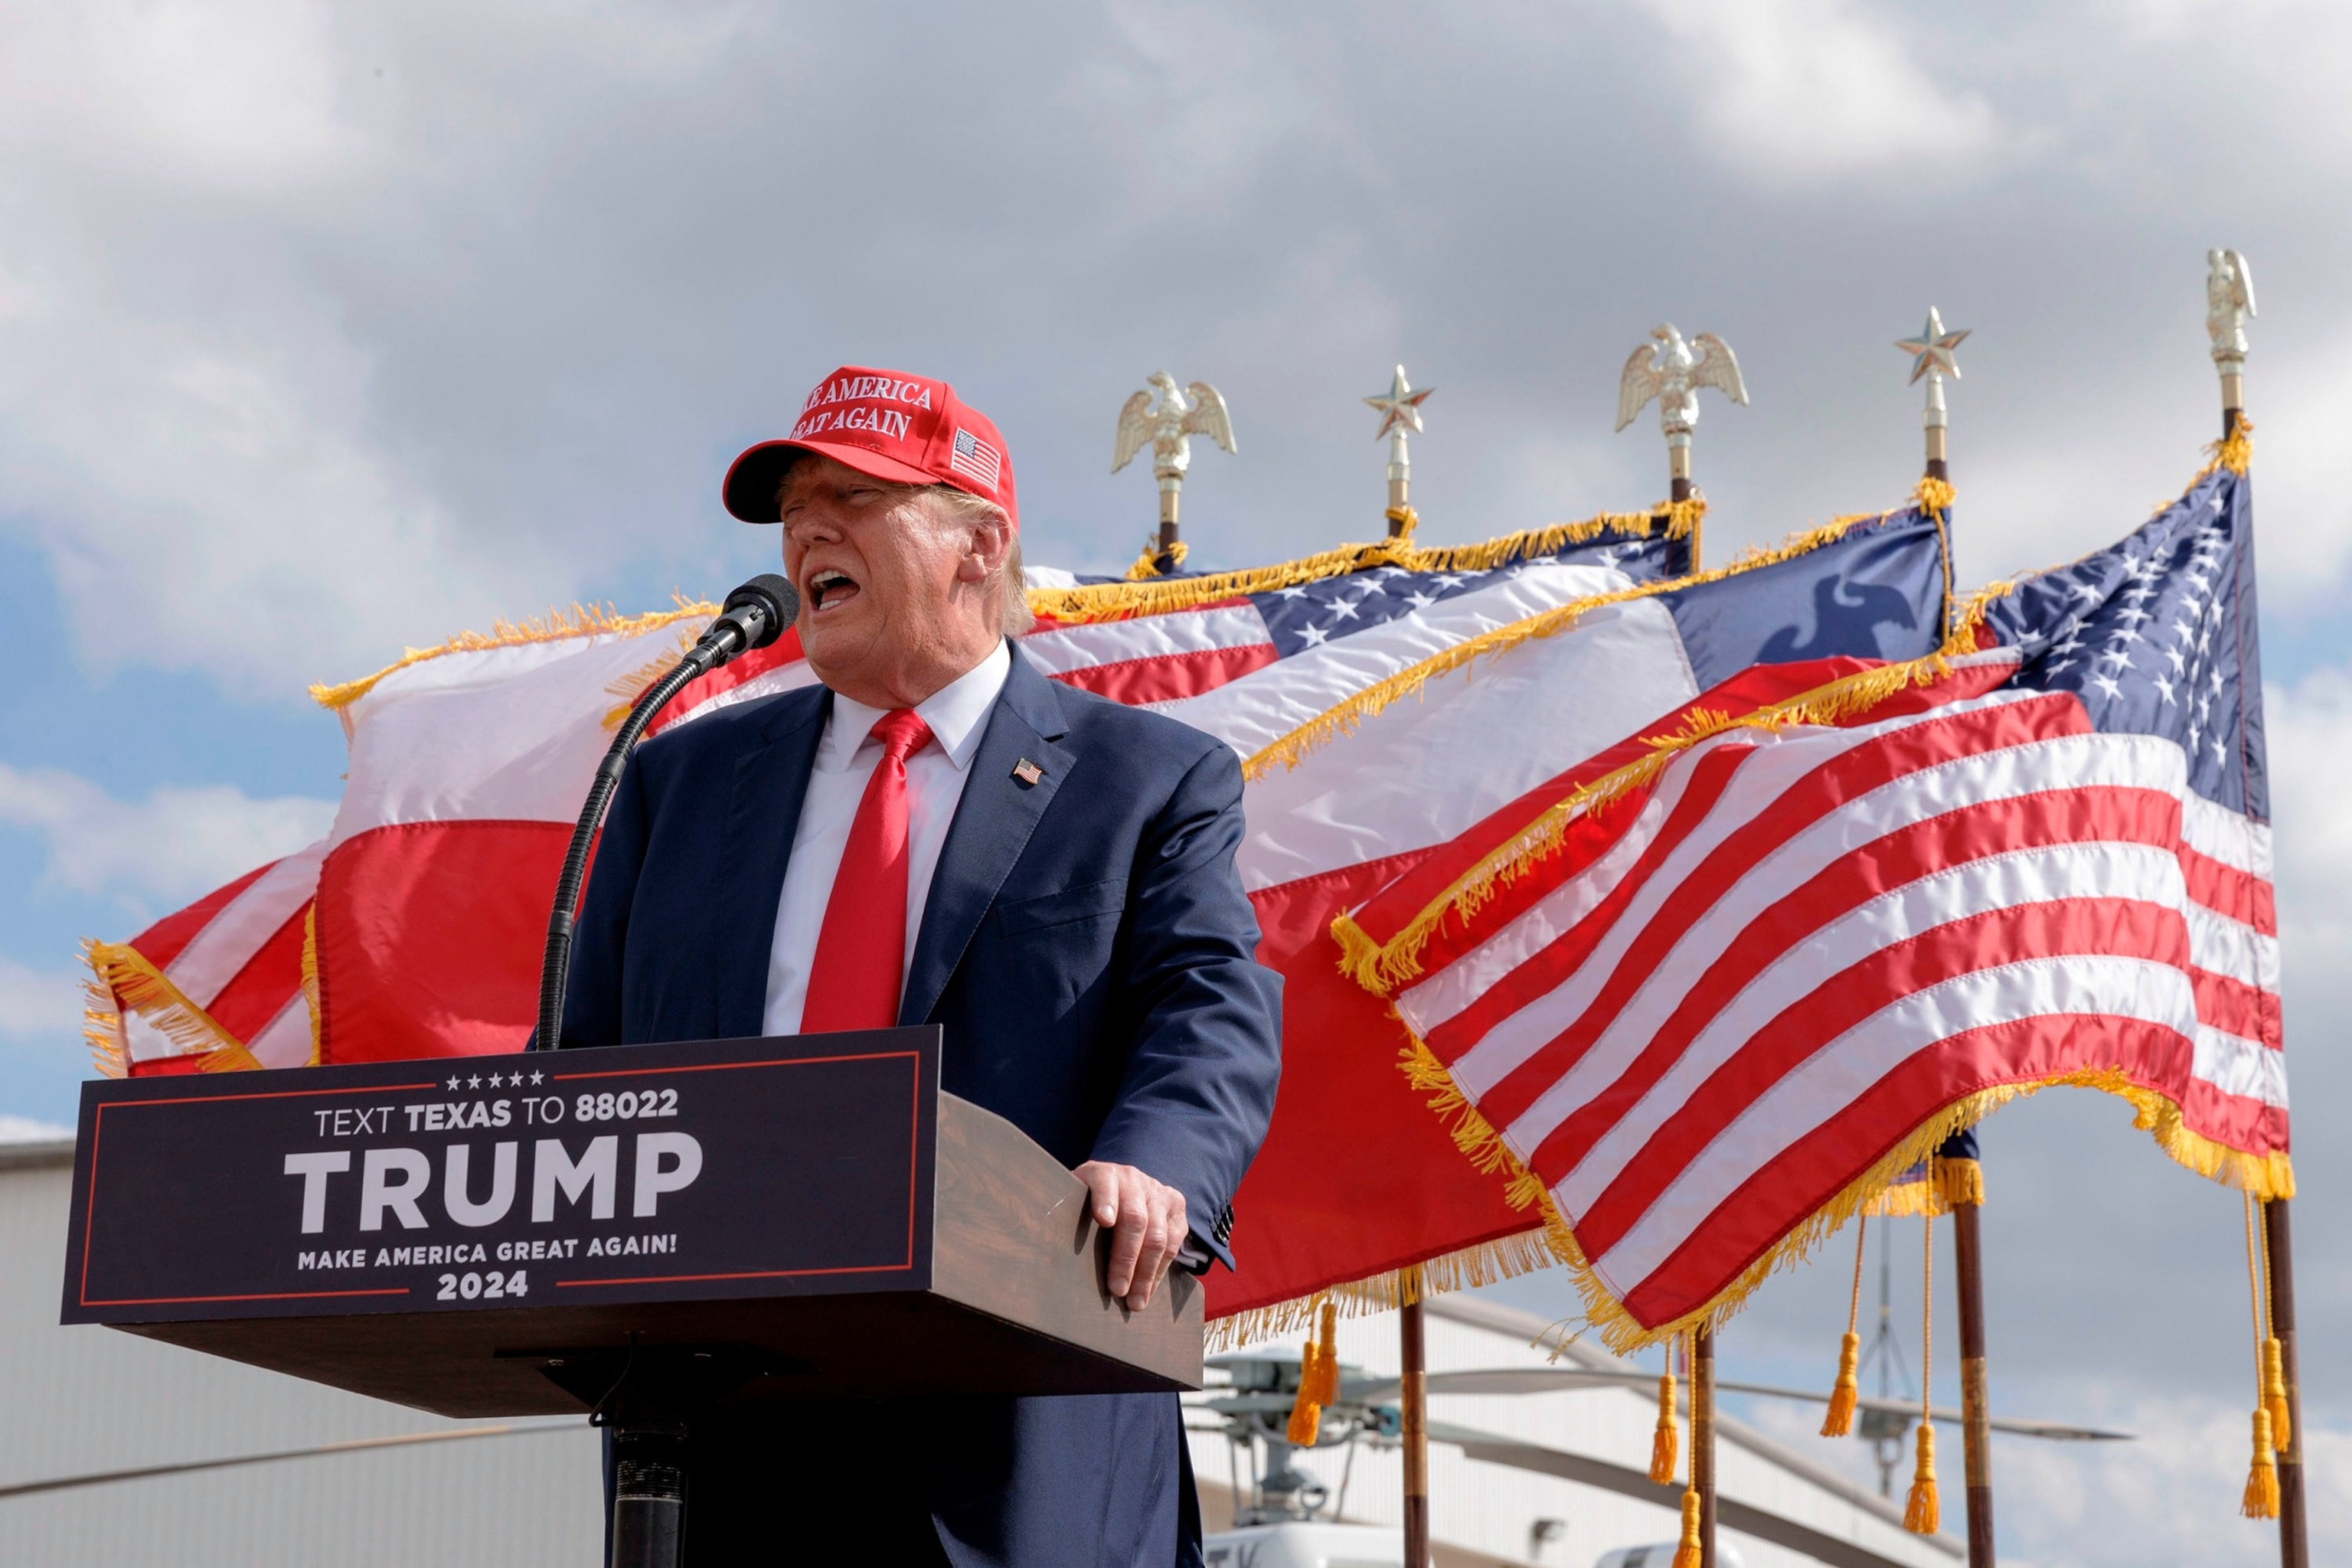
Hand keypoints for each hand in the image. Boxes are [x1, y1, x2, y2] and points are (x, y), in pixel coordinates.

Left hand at [1073, 1161, 1187, 1310]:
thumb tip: (1047, 1251)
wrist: (1120, 1184)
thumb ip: (1066, 1217)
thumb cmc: (1086, 1204)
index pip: (1104, 1182)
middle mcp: (1133, 1178)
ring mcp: (1157, 1191)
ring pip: (1158, 1235)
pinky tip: (1149, 1289)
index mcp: (1102, 1173)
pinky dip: (1161, 1270)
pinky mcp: (1176, 1206)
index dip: (1105, 1200)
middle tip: (1117, 1289)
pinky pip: (1174, 1241)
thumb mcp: (1073, 1202)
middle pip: (1135, 1218)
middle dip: (1126, 1258)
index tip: (1103, 1220)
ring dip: (1146, 1273)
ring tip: (1135, 1300)